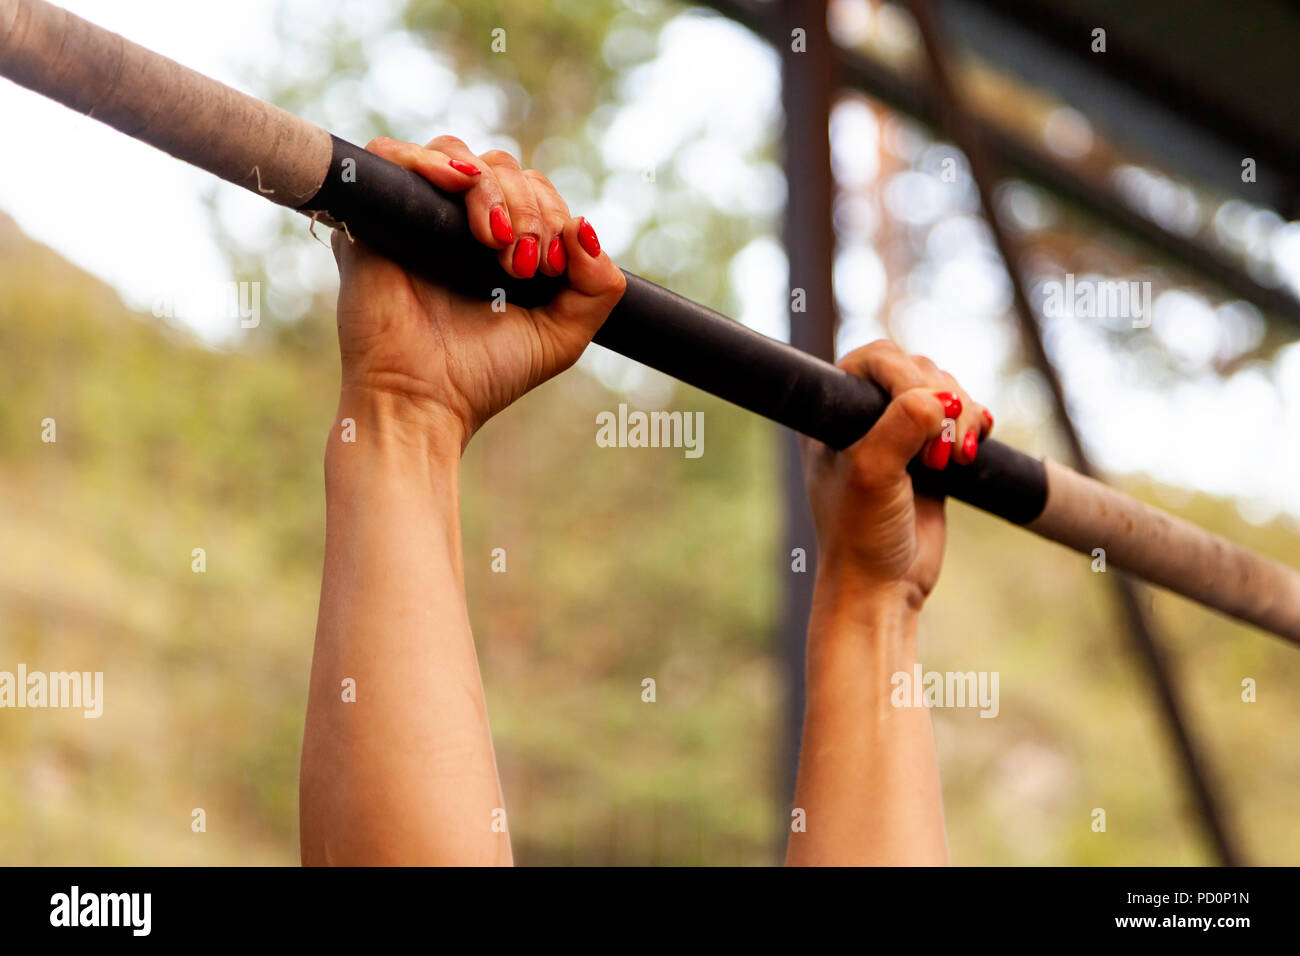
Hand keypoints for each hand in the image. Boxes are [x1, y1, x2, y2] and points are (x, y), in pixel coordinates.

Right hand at [331, 136, 626, 449]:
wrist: (425, 402)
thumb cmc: (485, 375)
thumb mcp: (563, 335)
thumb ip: (598, 286)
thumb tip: (587, 227)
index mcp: (496, 244)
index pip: (531, 188)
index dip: (550, 213)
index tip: (547, 267)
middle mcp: (453, 225)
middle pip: (500, 167)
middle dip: (527, 207)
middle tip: (521, 263)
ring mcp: (412, 218)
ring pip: (457, 155)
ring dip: (491, 189)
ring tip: (494, 241)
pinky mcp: (370, 219)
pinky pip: (390, 155)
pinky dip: (428, 160)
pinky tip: (457, 186)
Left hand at [800, 340, 993, 608]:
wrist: (883, 586)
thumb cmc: (861, 533)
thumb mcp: (873, 474)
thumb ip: (900, 427)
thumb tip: (939, 399)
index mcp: (832, 413)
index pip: (875, 360)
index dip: (906, 376)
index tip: (922, 415)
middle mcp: (863, 418)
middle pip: (918, 370)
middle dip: (942, 401)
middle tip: (938, 454)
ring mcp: (898, 435)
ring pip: (944, 392)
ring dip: (962, 416)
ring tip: (955, 460)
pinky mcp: (929, 455)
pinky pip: (960, 419)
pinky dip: (974, 425)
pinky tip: (975, 446)